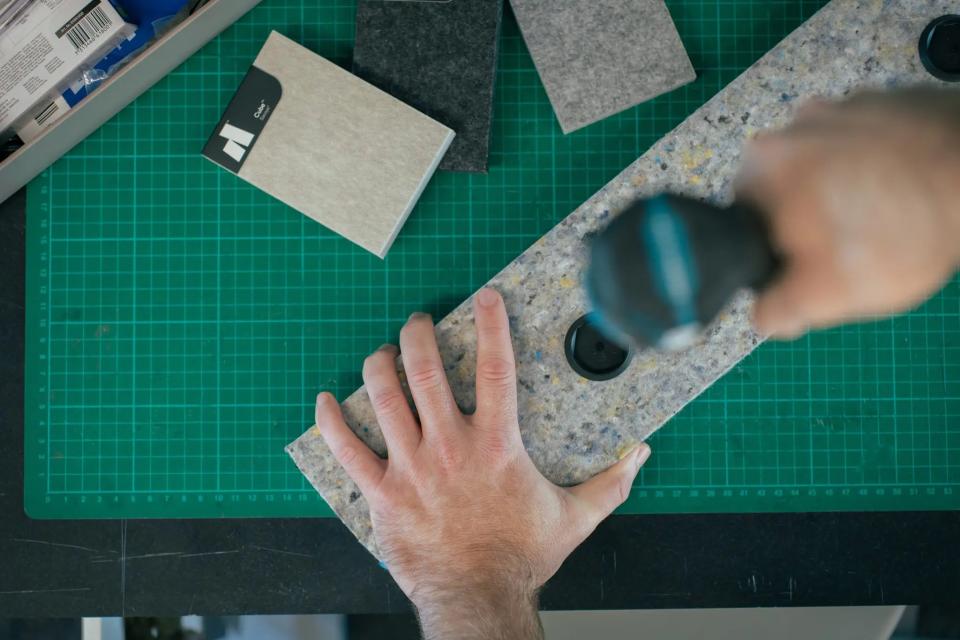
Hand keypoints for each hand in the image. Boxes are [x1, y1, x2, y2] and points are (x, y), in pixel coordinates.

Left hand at [314, 288, 650, 638]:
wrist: (479, 598)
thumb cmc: (522, 557)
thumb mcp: (577, 517)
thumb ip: (610, 483)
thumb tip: (639, 457)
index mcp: (496, 444)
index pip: (496, 367)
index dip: (491, 325)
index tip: (485, 297)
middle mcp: (450, 446)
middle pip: (427, 371)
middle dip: (419, 336)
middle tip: (418, 322)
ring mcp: (412, 468)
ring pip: (386, 398)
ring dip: (380, 365)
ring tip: (383, 351)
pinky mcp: (383, 493)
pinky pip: (347, 450)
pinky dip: (332, 422)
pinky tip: (326, 401)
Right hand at [738, 88, 959, 337]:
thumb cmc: (899, 232)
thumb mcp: (825, 295)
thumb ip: (777, 310)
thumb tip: (766, 312)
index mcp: (759, 168)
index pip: (743, 222)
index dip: (773, 251)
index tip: (809, 264)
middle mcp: (792, 124)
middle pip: (785, 189)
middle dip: (809, 218)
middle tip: (850, 244)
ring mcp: (843, 105)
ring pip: (828, 164)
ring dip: (845, 189)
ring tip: (886, 215)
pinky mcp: (888, 100)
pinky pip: (868, 143)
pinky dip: (880, 164)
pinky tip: (906, 189)